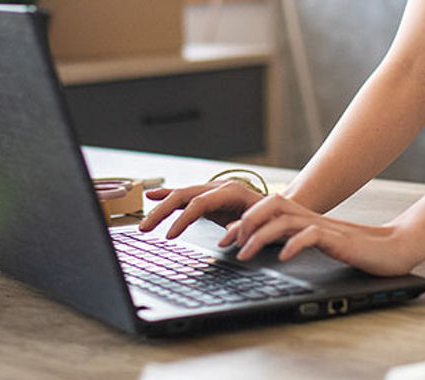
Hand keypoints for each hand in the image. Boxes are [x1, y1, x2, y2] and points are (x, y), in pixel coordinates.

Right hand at [138, 180, 264, 238]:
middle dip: (162, 212)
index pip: (199, 204)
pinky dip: (168, 197)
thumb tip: (227, 236)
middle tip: (145, 229)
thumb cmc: (273, 218)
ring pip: (181, 195)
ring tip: (144, 223)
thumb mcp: (262, 225)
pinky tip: (153, 196)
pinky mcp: (209, 197)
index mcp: (231, 192)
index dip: (182, 219)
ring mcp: (213, 190)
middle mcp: (219, 187)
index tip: (169, 236)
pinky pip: (185, 196)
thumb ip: (245, 228)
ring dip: (160, 207)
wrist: (281, 209)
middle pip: (184, 195)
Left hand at [222, 193, 424, 276]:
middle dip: (246, 221)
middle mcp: (311, 218)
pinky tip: (284, 258)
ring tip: (246, 254)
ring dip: (261, 236)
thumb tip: (270, 249)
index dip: (242, 221)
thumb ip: (296, 241)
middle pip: (271, 204)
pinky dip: (294, 245)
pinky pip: (312, 236)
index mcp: (304, 219)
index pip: (266, 208)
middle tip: (230, 243)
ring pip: (285, 220)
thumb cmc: (357, 250)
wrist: (394, 249)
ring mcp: (325, 228)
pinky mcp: (339, 241)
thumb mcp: (319, 245)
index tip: (223, 239)